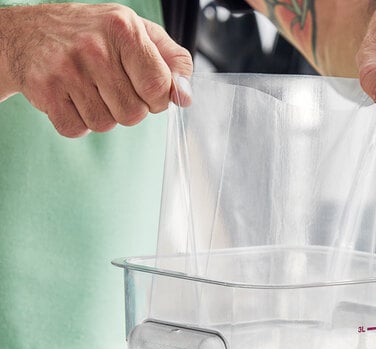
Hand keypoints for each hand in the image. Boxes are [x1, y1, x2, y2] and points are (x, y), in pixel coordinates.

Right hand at [0, 3, 192, 136]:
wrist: (25, 34)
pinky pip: (78, 130)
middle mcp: (94, 47)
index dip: (158, 99)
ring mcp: (67, 70)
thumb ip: (171, 60)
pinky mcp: (45, 91)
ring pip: (106, 125)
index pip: (159, 86)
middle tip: (113, 87)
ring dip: (103, 115)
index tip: (148, 91)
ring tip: (90, 89)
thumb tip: (186, 95)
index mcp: (123, 28)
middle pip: (134, 114)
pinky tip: (71, 97)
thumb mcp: (135, 31)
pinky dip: (78, 122)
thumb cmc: (91, 35)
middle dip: (129, 108)